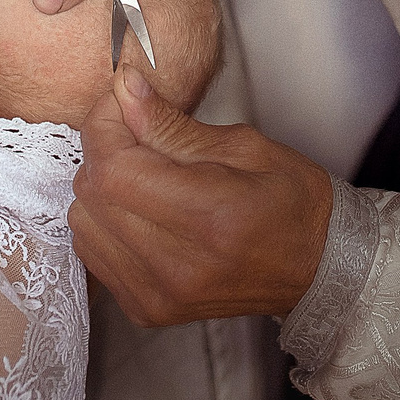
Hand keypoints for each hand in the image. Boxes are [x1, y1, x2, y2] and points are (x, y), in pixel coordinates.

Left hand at [72, 66, 332, 325]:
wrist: (315, 268)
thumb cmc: (290, 202)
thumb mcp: (243, 146)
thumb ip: (171, 124)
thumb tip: (124, 90)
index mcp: (210, 217)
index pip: (114, 169)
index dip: (104, 125)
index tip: (120, 101)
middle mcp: (178, 265)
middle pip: (93, 194)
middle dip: (104, 149)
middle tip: (136, 132)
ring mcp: (159, 295)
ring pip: (83, 222)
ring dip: (102, 187)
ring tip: (143, 175)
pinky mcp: (146, 309)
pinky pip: (93, 252)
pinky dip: (105, 221)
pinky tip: (139, 209)